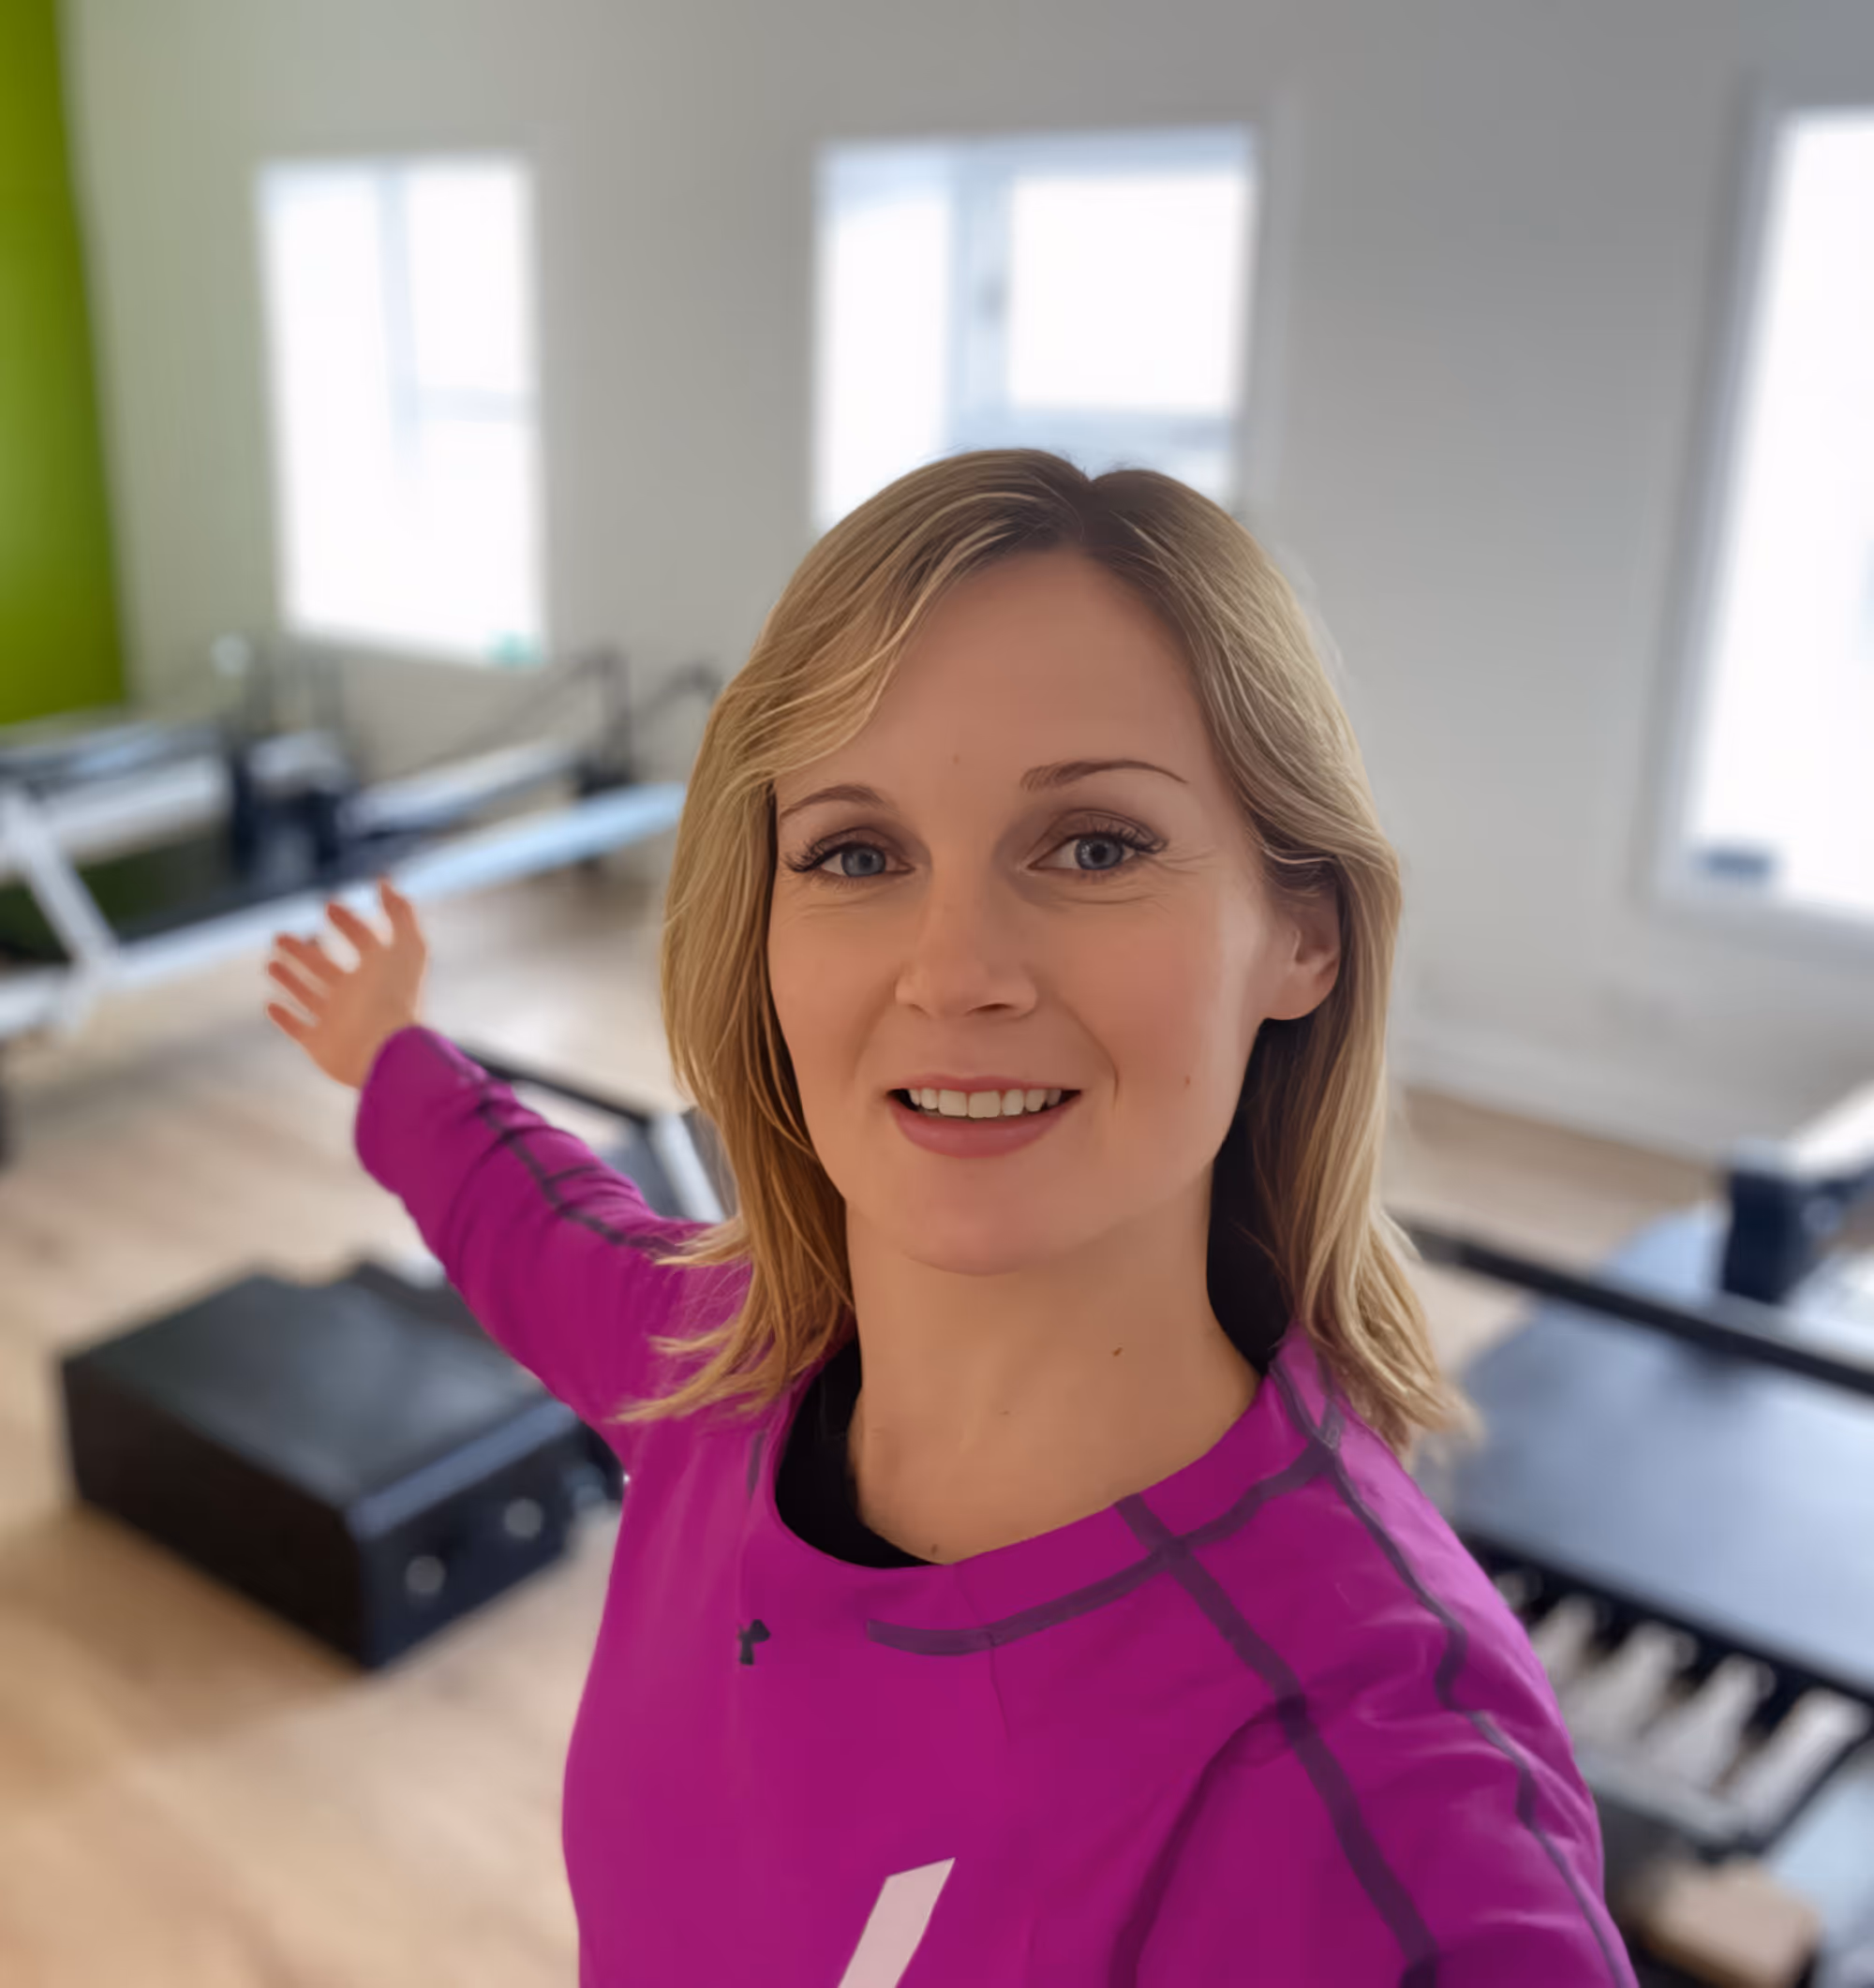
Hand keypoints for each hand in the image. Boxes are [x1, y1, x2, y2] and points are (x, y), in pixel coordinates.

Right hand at [264, 877, 430, 1090]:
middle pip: (326, 968)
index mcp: (379, 973)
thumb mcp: (407, 946)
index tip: (329, 904)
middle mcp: (357, 996)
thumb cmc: (396, 995)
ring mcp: (338, 1021)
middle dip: (305, 951)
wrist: (385, 1048)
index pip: (364, 942)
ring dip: (290, 978)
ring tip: (271, 960)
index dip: (349, 922)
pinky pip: (298, 1029)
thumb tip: (385, 880)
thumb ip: (400, 912)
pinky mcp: (321, 1045)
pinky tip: (269, 1003)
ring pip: (308, 994)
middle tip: (280, 935)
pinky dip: (284, 1017)